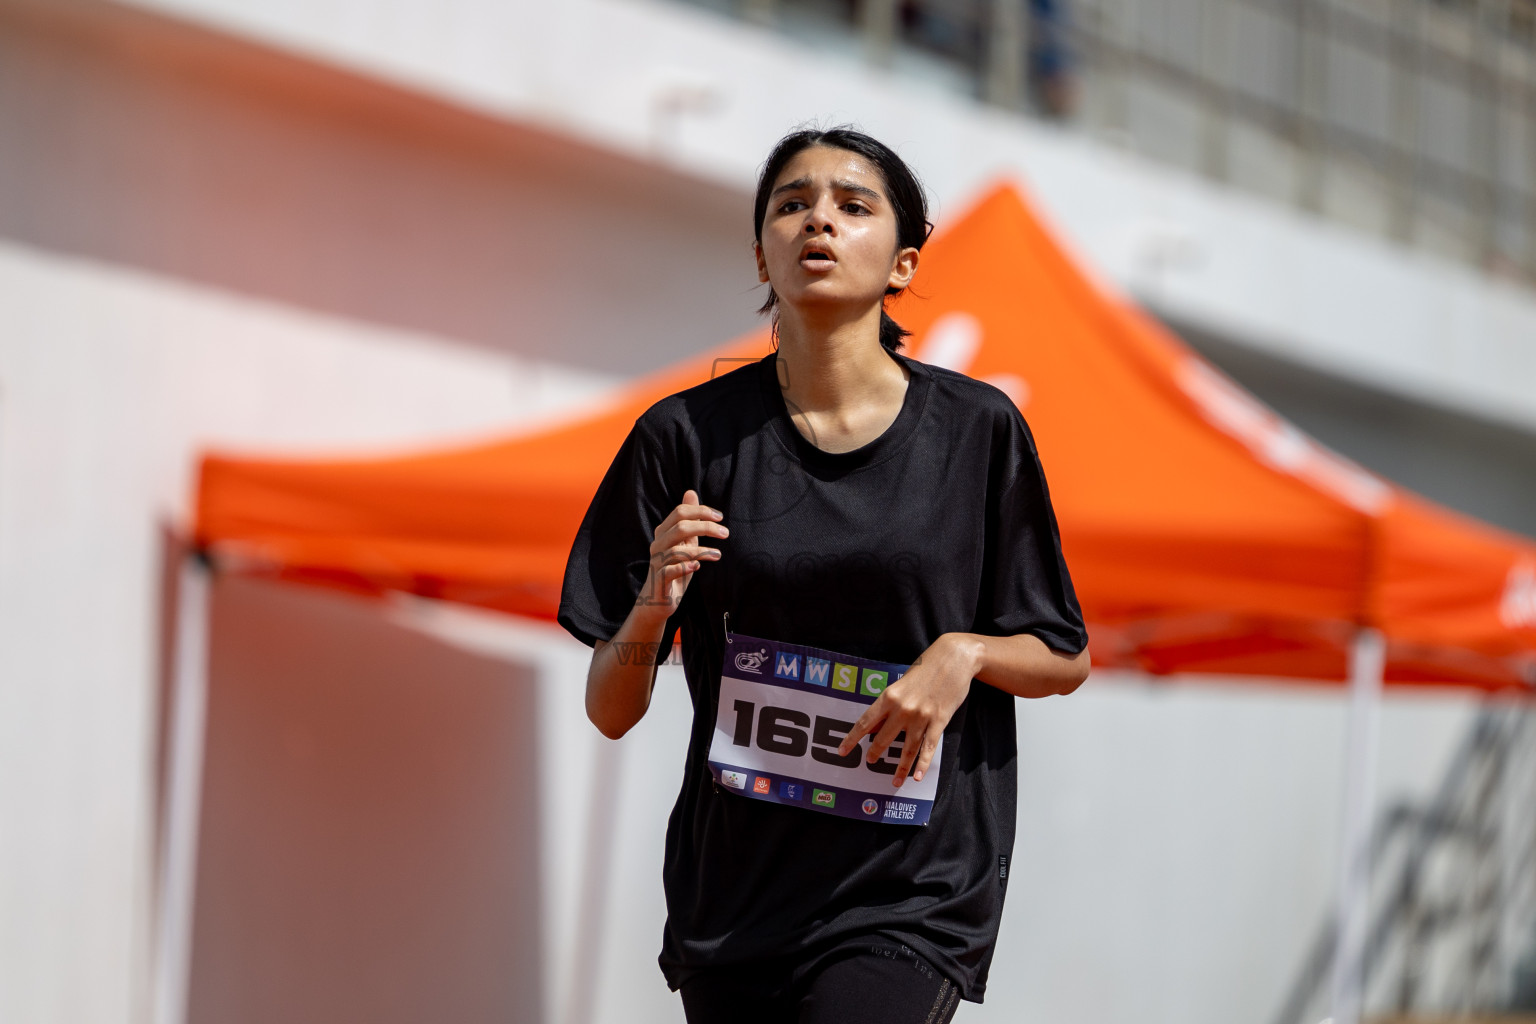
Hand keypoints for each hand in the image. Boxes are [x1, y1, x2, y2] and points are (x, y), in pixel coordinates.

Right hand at [637, 488, 725, 617]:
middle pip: (680, 527)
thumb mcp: (685, 543)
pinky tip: (697, 567)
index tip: (720, 517)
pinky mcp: (659, 581)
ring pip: (677, 550)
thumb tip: (691, 492)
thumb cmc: (675, 569)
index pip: (680, 512)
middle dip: (705, 527)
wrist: (658, 600)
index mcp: (663, 533)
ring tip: (718, 554)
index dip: (700, 511)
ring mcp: (656, 563)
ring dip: (701, 551)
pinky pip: (669, 570)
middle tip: (725, 533)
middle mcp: (657, 544)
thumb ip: (689, 521)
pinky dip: (684, 567)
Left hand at [837, 634, 980, 787]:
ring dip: (900, 768)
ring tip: (895, 782)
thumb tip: (875, 725)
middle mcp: (902, 709)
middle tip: (870, 762)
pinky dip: (922, 764)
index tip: (842, 751)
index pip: (865, 722)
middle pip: (883, 738)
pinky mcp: (939, 721)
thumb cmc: (926, 668)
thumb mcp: (901, 682)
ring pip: (907, 749)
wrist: (955, 658)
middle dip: (875, 753)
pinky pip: (928, 747)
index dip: (852, 739)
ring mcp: (921, 716)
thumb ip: (888, 704)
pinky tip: (917, 777)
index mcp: (889, 696)